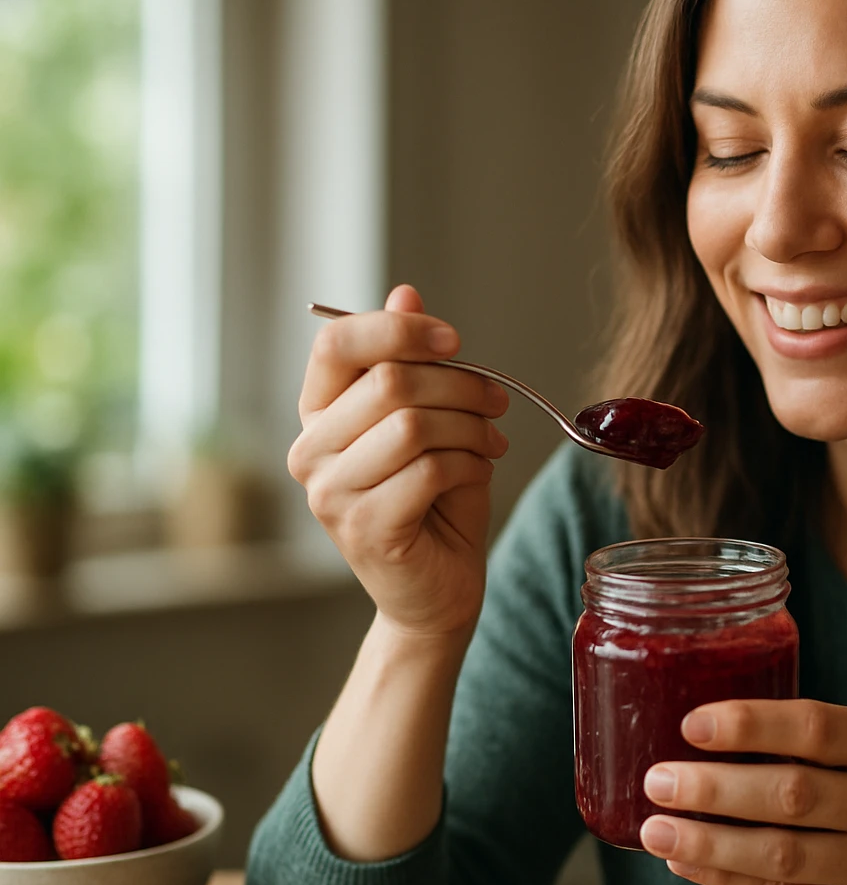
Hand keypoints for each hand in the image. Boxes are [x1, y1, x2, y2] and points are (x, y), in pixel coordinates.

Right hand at [287, 285, 510, 642]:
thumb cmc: (434, 504)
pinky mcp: (364, 529)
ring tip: (493, 442)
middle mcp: (311, 453)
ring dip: (471, 427)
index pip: (336, 343)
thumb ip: (411, 362)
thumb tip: (405, 293)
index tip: (454, 340)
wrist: (436, 592)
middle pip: (388, 381)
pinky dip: (470, 465)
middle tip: (497, 401)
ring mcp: (330, 495)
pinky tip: (479, 474)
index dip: (400, 330)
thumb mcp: (429, 420)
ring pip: (414, 425)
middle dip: (460, 384)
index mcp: (318, 415)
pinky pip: (430, 471)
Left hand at [638, 699, 846, 884]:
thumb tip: (704, 729)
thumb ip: (812, 741)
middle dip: (715, 788)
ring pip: (779, 853)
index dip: (751, 725)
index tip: (692, 723)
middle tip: (657, 779)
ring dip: (707, 843)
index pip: (816, 727)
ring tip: (655, 830)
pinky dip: (724, 877)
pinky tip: (684, 862)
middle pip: (791, 794)